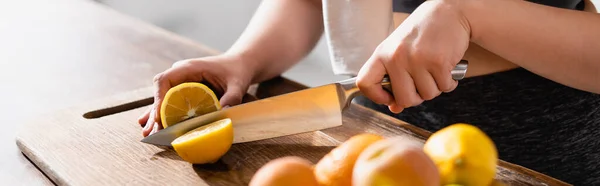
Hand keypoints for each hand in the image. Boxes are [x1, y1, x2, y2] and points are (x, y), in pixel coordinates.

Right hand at [138, 54, 253, 136]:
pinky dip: (163, 115)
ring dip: (156, 116)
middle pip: (160, 93)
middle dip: (155, 113)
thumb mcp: (238, 84)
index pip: (165, 80)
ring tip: (148, 134)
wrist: (239, 65)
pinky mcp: (184, 91)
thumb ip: (232, 98)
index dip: (158, 98)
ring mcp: (181, 83)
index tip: (158, 117)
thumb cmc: (237, 71)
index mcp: (189, 68)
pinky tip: (151, 126)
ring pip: (163, 100)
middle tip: (152, 132)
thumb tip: (224, 114)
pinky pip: (170, 103)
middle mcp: (181, 74)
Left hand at [356, 0, 470, 113]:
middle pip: (404, 99)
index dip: (376, 97)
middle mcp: (396, 57)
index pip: (364, 83)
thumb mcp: (401, 51)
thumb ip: (394, 78)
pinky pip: (444, 87)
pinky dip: (449, 83)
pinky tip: (447, 69)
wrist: (449, 12)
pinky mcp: (438, 62)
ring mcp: (417, 59)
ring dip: (435, 88)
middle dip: (417, 97)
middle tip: (422, 84)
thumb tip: (395, 107)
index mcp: (382, 53)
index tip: (389, 98)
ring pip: (427, 95)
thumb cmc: (423, 33)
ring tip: (435, 71)